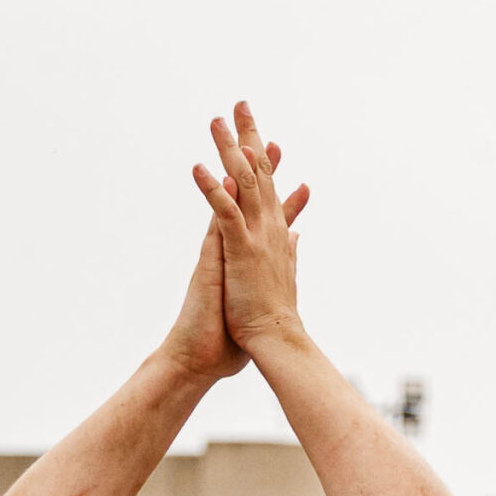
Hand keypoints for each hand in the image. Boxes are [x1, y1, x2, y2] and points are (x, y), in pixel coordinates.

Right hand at [161, 135, 307, 382]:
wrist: (200, 359)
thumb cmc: (225, 339)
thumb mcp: (252, 306)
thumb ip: (264, 285)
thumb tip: (282, 274)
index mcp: (243, 260)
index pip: (264, 221)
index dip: (280, 196)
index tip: (295, 173)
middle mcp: (229, 250)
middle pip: (245, 202)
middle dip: (256, 170)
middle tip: (267, 136)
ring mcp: (217, 255)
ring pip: (227, 206)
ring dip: (234, 175)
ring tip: (242, 143)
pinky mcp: (208, 264)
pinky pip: (215, 228)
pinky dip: (220, 204)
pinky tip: (226, 180)